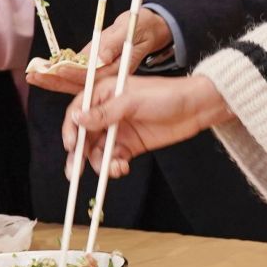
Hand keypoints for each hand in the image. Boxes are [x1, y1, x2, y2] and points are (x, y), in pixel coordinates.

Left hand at [26, 10, 173, 95]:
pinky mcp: (95, 68)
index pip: (92, 76)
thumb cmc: (140, 26)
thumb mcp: (130, 29)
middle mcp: (107, 77)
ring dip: (53, 79)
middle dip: (55, 81)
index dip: (73, 73)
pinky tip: (44, 69)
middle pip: (78, 84)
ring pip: (74, 82)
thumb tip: (100, 57)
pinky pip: (76, 74)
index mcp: (117, 71)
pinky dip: (59, 72)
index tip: (57, 68)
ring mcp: (100, 74)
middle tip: (34, 77)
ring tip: (33, 75)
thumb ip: (114, 43)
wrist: (146, 29)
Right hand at [63, 75, 231, 178]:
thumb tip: (77, 119)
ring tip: (113, 169)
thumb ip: (104, 112)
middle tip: (75, 172)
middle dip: (79, 154)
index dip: (71, 129)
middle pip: (84, 135)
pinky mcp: (131, 146)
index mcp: (104, 94)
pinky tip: (122, 168)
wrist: (196, 108)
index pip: (78, 111)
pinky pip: (114, 159)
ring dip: (100, 163)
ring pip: (98, 151)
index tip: (71, 146)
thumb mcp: (133, 101)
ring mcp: (119, 130)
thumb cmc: (166, 95)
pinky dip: (114, 167)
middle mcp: (108, 112)